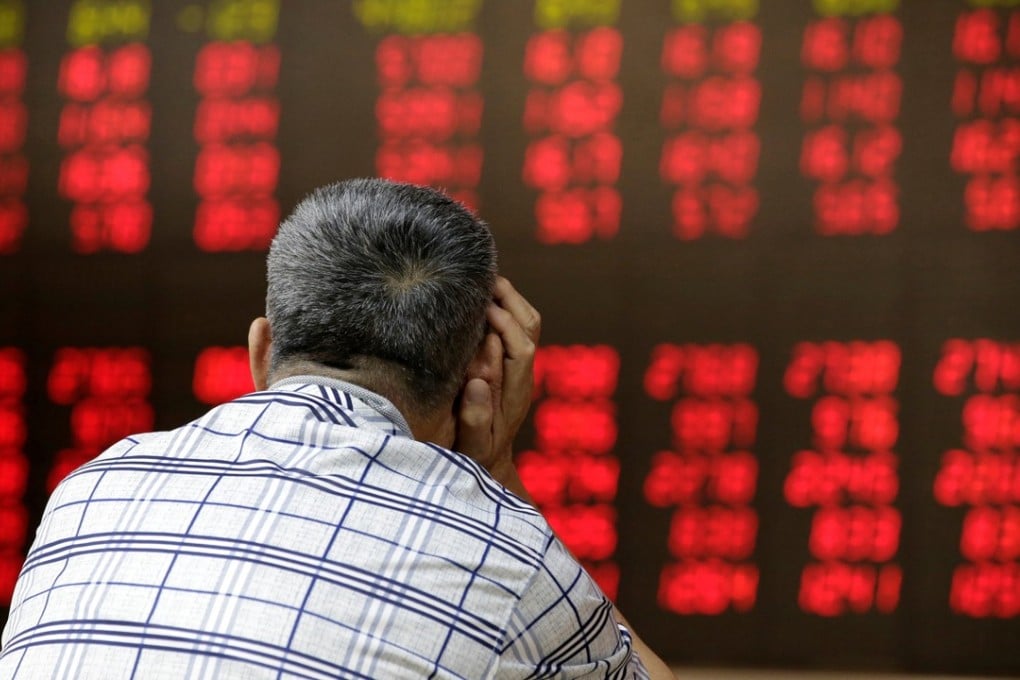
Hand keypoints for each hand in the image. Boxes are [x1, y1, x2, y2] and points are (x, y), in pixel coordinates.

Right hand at [455, 277, 540, 481]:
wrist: (489, 459)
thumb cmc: (476, 453)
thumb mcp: (473, 445)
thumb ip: (475, 417)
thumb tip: (477, 381)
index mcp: (515, 392)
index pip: (521, 349)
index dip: (505, 325)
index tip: (482, 307)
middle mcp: (522, 375)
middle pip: (530, 328)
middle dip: (512, 301)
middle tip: (486, 278)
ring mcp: (519, 367)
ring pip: (527, 324)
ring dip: (511, 299)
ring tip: (485, 279)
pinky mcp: (510, 362)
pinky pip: (515, 327)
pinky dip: (504, 307)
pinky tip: (482, 296)